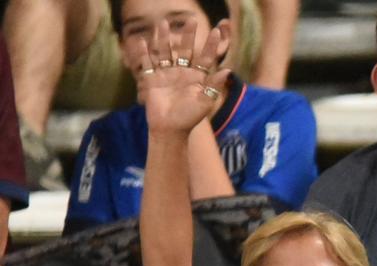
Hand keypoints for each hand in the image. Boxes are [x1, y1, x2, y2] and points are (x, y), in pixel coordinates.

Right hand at [133, 17, 231, 136]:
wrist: (170, 128)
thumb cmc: (189, 117)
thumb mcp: (205, 101)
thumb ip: (214, 85)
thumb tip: (228, 70)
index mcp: (196, 77)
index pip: (204, 57)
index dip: (209, 45)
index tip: (215, 32)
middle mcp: (181, 72)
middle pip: (184, 49)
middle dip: (187, 35)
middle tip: (190, 20)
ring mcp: (166, 73)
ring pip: (164, 51)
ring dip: (163, 37)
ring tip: (163, 22)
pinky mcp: (152, 78)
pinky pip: (147, 62)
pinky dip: (143, 52)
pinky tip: (141, 41)